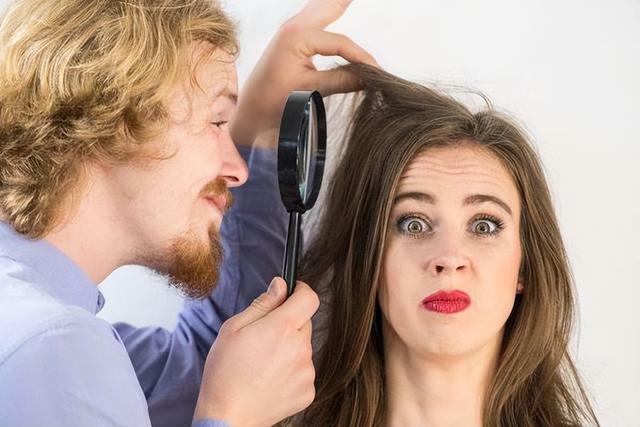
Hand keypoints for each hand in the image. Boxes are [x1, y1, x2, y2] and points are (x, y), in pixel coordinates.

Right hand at [193, 277, 319, 426]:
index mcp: (282, 328)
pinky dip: (291, 372)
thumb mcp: (234, 328)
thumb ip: (263, 303)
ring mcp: (306, 372)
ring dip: (289, 349)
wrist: (227, 417)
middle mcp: (300, 348)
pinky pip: (303, 372)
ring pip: (303, 348)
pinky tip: (270, 379)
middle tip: (263, 338)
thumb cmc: (225, 373)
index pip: (309, 298)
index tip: (293, 293)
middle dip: (288, 324)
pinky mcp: (308, 391)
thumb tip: (280, 285)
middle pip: (304, 323)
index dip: (302, 291)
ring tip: (263, 364)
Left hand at [231, 0, 378, 148]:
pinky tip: (333, 6)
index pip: (340, 42)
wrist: (251, 110)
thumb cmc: (274, 101)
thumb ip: (342, 81)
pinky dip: (326, 9)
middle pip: (329, 6)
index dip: (361, 57)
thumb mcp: (311, 91)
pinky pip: (313, 15)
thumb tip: (369, 77)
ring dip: (335, 2)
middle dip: (344, 1)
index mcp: (297, 37)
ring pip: (320, 6)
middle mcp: (293, 27)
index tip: (377, 72)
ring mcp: (291, 30)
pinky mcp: (290, 38)